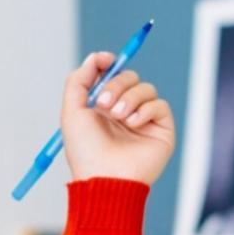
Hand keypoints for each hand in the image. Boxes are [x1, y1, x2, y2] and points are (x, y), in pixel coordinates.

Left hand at [60, 51, 175, 185]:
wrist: (104, 178)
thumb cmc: (85, 151)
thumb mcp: (71, 111)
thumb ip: (79, 80)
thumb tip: (96, 57)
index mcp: (103, 108)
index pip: (111, 75)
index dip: (109, 65)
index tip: (105, 60)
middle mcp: (124, 112)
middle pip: (129, 77)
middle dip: (116, 83)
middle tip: (104, 103)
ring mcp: (144, 121)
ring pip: (146, 88)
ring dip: (129, 97)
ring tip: (119, 116)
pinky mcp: (162, 130)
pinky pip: (160, 104)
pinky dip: (145, 110)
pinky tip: (133, 124)